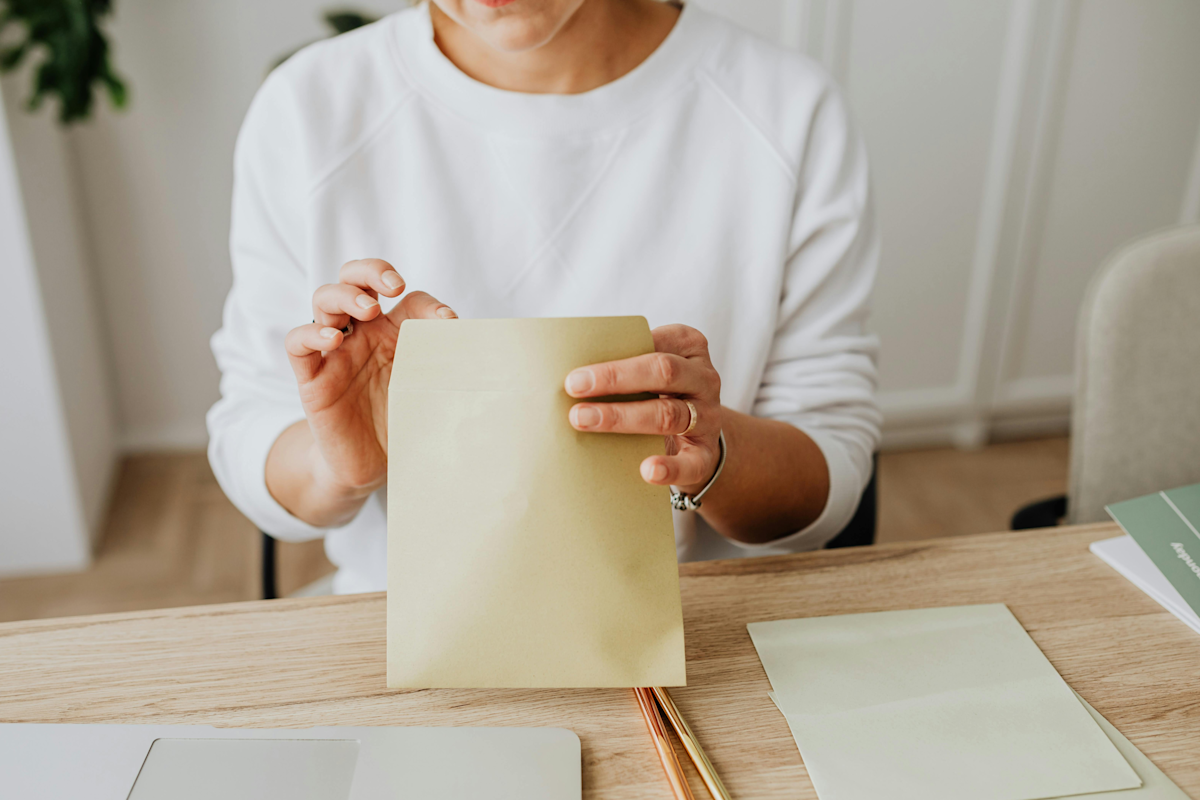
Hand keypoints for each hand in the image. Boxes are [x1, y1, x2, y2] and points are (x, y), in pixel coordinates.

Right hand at [284, 259, 454, 499]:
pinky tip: (332, 340)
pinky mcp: (311, 378)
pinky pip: (297, 343)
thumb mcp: (433, 393)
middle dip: (372, 270)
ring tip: (369, 310)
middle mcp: (363, 335)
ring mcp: (335, 352)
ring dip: (346, 295)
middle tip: (394, 286)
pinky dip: (310, 333)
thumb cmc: (405, 424)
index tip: (448, 323)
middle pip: (355, 279)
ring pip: (324, 300)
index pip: (409, 299)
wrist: (374, 468)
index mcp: (396, 333)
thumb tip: (478, 351)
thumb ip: (450, 370)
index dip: (428, 303)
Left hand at [564, 324, 721, 493]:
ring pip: (668, 415)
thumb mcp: (650, 373)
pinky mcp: (706, 454)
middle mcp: (704, 379)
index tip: (575, 373)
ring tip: (584, 421)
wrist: (696, 441)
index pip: (656, 343)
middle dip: (615, 379)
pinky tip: (647, 469)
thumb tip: (568, 376)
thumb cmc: (659, 396)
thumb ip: (622, 367)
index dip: (616, 358)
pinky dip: (669, 467)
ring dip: (622, 418)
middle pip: (663, 372)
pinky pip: (691, 462)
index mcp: (688, 347)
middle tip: (574, 387)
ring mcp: (708, 417)